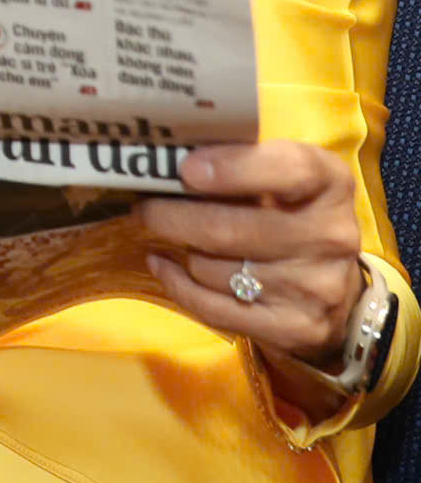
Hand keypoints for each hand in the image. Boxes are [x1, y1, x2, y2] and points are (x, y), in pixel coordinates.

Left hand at [136, 143, 367, 367]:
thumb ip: (239, 160)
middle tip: (145, 207)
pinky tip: (162, 265)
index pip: (288, 170)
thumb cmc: (291, 213)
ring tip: (174, 236)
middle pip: (229, 229)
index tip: (186, 169)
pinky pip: (214, 307)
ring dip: (182, 250)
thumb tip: (168, 156)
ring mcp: (317, 286)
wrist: (337, 286)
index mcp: (329, 183)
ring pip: (213, 269)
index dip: (232, 168)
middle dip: (172, 217)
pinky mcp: (298, 327)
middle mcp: (331, 235)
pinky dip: (176, 284)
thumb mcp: (282, 176)